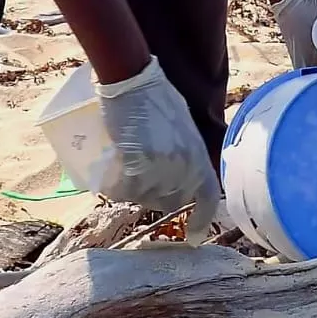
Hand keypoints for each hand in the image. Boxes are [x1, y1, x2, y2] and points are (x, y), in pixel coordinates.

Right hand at [95, 57, 220, 240]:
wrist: (131, 80)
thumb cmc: (155, 96)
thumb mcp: (183, 126)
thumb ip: (186, 151)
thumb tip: (183, 171)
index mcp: (199, 155)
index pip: (207, 197)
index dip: (201, 220)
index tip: (193, 237)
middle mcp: (184, 168)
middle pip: (170, 202)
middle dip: (157, 195)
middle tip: (142, 176)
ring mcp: (159, 170)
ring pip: (143, 198)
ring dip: (133, 190)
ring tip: (124, 167)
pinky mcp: (134, 168)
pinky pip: (122, 191)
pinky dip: (114, 186)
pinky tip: (109, 172)